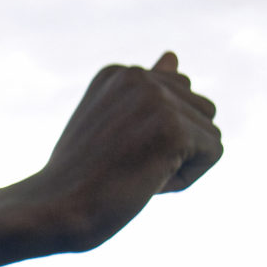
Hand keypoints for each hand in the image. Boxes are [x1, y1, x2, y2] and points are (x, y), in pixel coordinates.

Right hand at [23, 52, 222, 252]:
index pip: (178, 98)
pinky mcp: (173, 128)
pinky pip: (213, 153)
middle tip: (125, 165)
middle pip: (201, 110)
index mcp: (119, 73)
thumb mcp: (111, 125)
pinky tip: (148, 183)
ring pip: (210, 132)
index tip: (114, 154)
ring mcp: (155, 99)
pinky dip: (187, 178)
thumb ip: (148, 93)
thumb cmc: (77, 179)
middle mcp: (136, 75)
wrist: (53, 210)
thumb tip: (173, 56)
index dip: (157, 138)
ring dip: (184, 162)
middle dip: (177, 146)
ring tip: (136, 172)